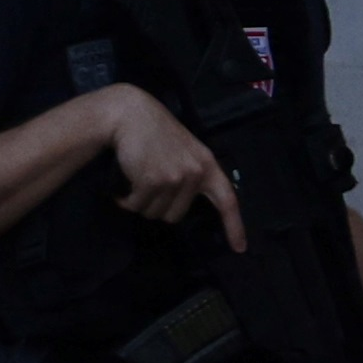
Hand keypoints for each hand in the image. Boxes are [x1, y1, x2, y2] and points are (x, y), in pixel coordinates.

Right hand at [92, 84, 239, 241]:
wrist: (130, 114)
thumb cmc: (154, 131)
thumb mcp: (183, 150)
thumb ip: (190, 173)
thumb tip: (183, 204)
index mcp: (206, 164)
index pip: (227, 200)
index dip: (234, 226)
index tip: (239, 248)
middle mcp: (195, 173)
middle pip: (175, 215)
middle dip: (157, 207)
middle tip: (148, 186)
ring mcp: (175, 178)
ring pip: (154, 213)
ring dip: (140, 203)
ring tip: (135, 179)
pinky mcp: (153, 181)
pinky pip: (136, 206)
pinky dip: (125, 200)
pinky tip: (123, 183)